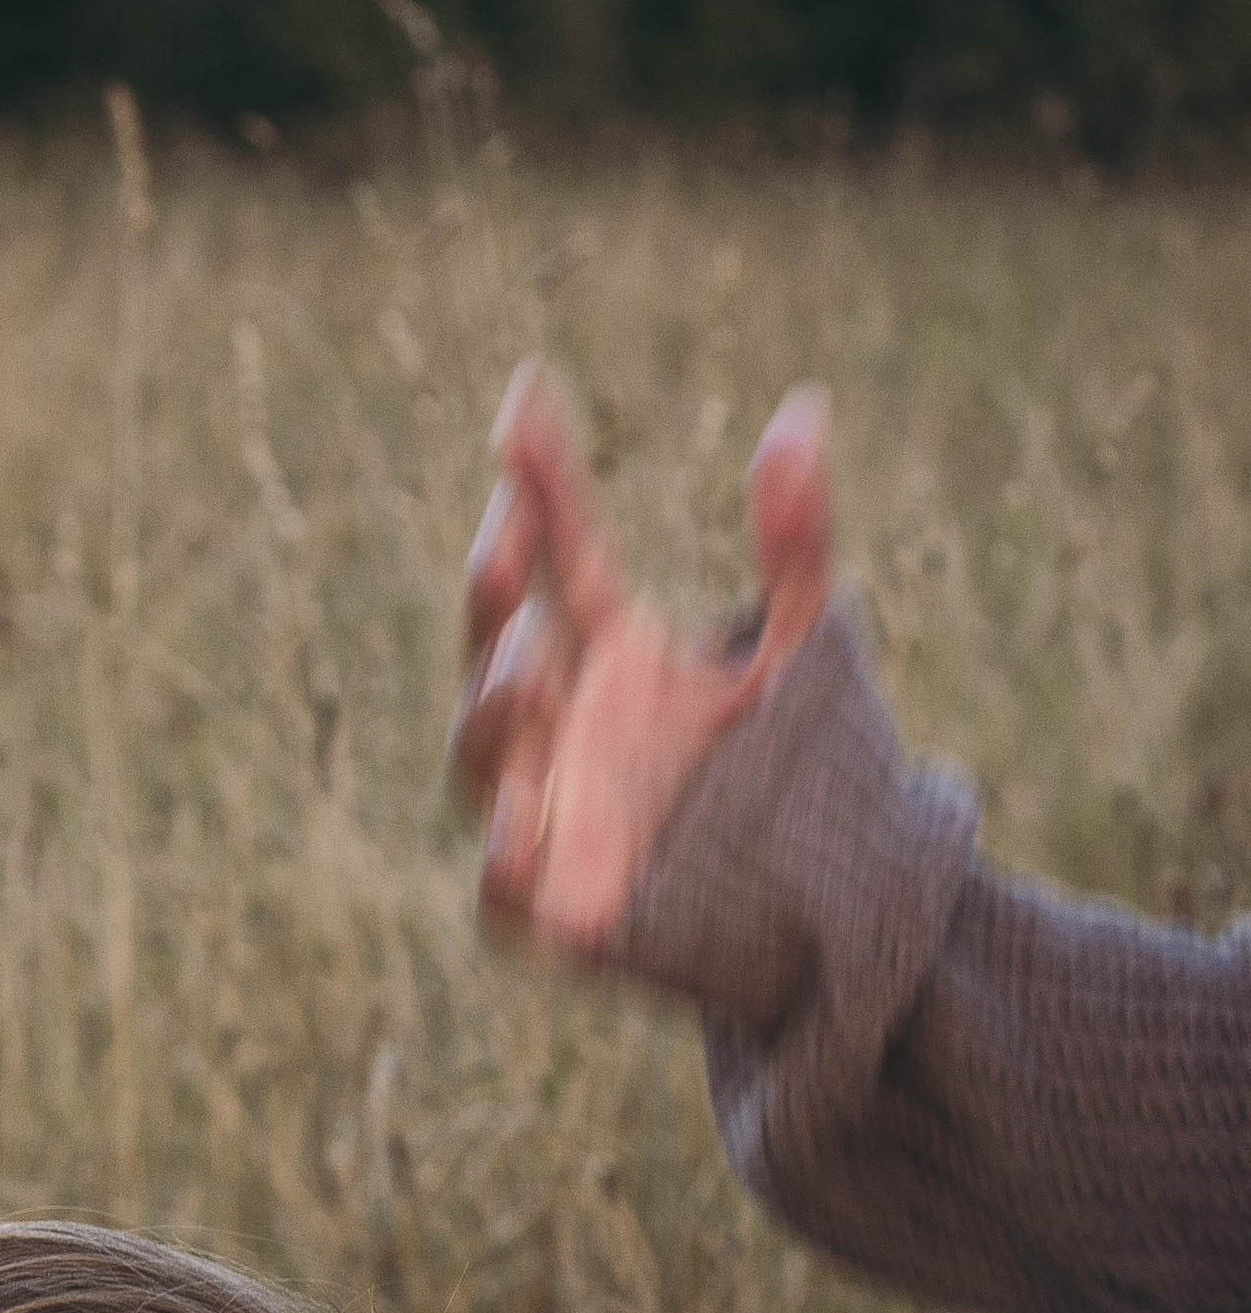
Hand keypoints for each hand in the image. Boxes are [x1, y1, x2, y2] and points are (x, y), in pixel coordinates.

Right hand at [450, 360, 835, 948]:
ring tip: (528, 668)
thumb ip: (797, 541)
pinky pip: (503, 895)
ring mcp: (552, 816)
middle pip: (497, 649)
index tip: (526, 399)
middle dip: (490, 602)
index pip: (557, 552)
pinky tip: (520, 828)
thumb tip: (802, 411)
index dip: (538, 479)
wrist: (830, 910)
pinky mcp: (562, 912)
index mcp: (609, 653)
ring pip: (482, 763)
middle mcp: (562, 727)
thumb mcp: (804, 645)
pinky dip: (501, 865)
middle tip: (507, 549)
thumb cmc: (798, 773)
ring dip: (490, 714)